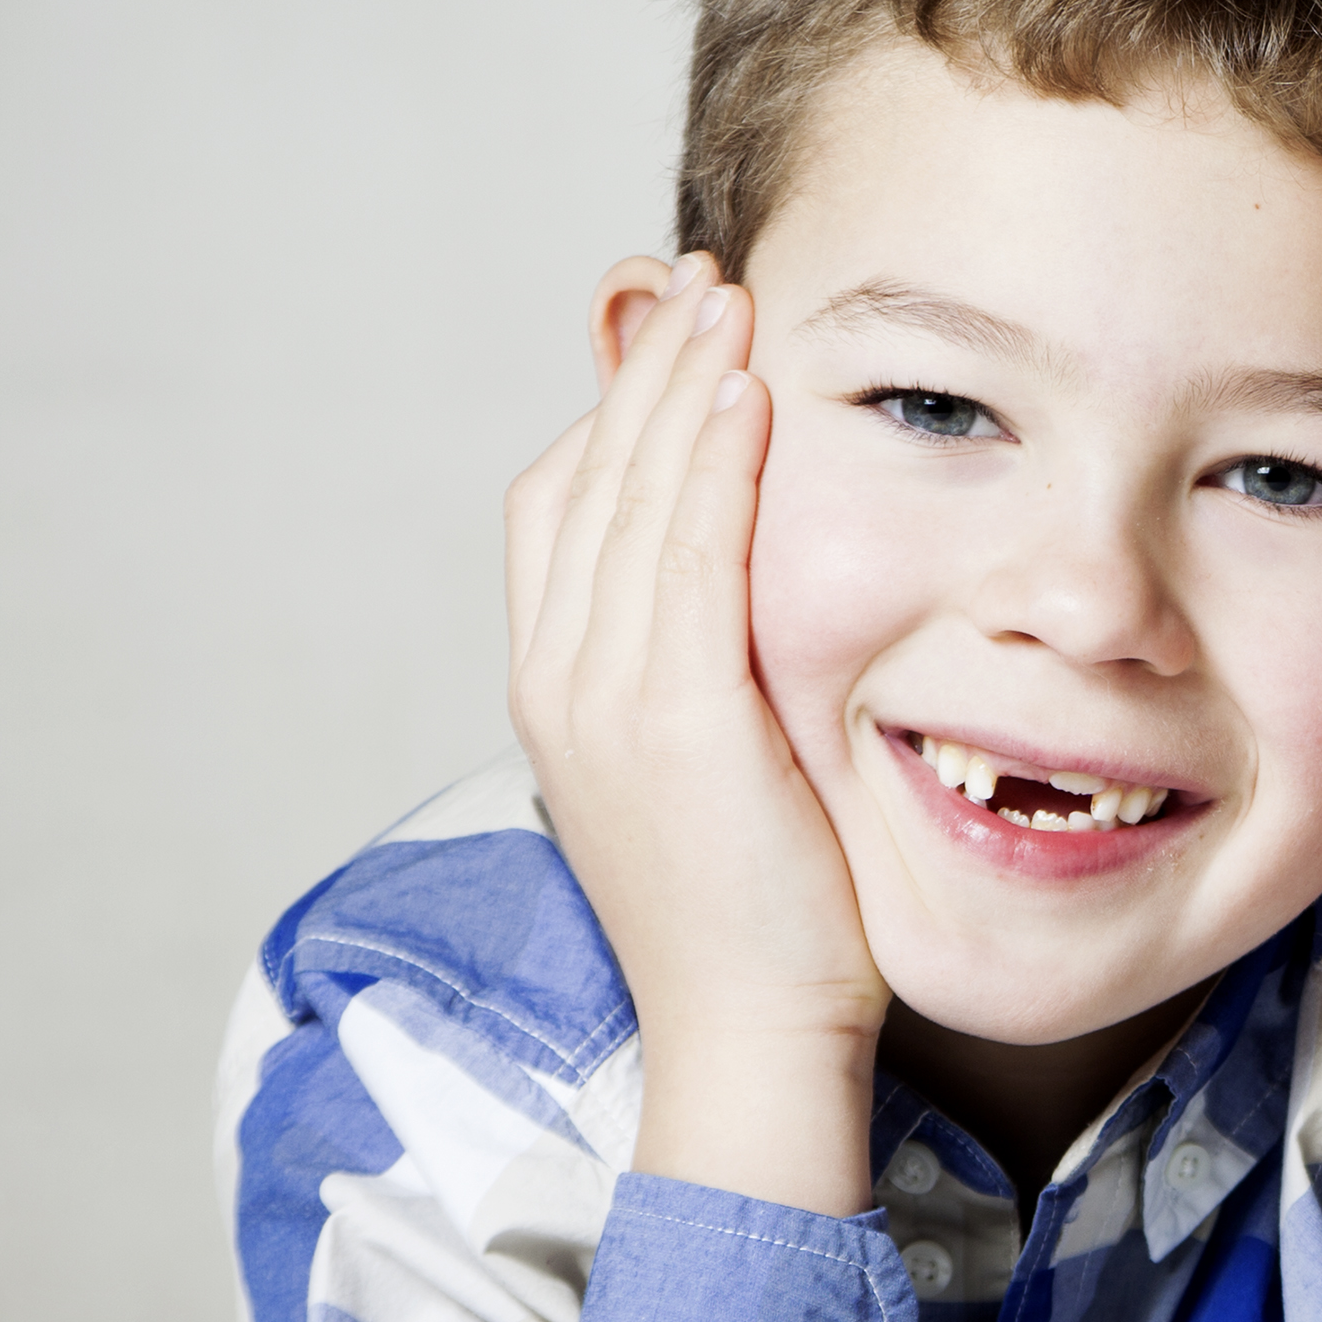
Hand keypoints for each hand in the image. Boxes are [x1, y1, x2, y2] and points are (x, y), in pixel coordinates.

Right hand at [507, 256, 881, 1211]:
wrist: (750, 1040)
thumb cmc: (762, 921)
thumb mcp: (716, 774)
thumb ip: (709, 675)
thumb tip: (746, 601)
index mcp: (561, 692)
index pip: (559, 508)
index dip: (611, 412)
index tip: (673, 338)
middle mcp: (561, 683)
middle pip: (583, 478)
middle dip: (640, 370)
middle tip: (698, 282)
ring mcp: (605, 702)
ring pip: (627, 501)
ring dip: (676, 388)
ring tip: (726, 303)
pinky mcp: (673, 723)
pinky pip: (682, 561)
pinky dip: (708, 468)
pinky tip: (747, 397)